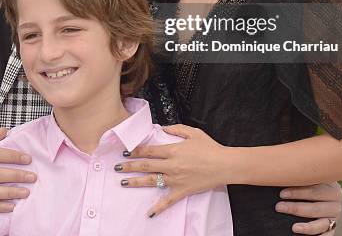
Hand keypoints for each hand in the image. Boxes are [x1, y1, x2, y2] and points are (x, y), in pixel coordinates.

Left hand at [115, 123, 231, 216]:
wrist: (225, 165)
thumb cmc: (210, 147)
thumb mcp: (193, 132)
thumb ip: (176, 129)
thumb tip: (162, 128)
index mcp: (173, 150)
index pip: (149, 150)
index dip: (136, 150)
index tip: (125, 151)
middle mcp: (171, 165)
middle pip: (146, 165)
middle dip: (129, 166)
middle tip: (117, 167)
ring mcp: (176, 179)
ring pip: (152, 181)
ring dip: (136, 182)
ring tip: (123, 182)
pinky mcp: (183, 191)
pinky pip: (168, 201)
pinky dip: (158, 208)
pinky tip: (149, 213)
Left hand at [276, 182, 341, 234]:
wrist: (315, 195)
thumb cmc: (304, 182)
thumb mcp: (305, 178)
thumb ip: (298, 178)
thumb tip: (279, 177)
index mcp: (331, 187)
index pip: (314, 190)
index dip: (298, 192)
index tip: (281, 194)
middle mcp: (335, 203)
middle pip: (316, 208)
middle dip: (296, 208)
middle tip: (279, 207)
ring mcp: (334, 217)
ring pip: (322, 223)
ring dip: (307, 227)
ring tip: (294, 228)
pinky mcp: (332, 228)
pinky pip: (328, 235)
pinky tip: (303, 233)